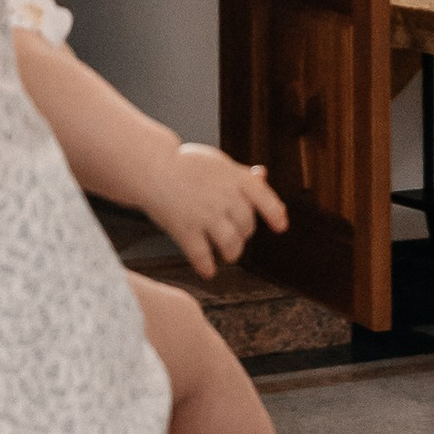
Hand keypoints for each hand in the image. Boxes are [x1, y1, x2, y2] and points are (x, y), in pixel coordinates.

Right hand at [143, 145, 286, 276]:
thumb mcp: (218, 163)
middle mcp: (224, 198)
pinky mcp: (185, 230)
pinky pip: (202, 256)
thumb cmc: (186, 164)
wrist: (153, 167)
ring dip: (232, 252)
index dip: (276, 214)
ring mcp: (205, 215)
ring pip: (231, 245)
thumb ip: (240, 173)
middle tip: (235, 233)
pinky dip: (207, 267)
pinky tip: (208, 270)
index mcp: (236, 179)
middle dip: (244, 233)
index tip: (281, 227)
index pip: (266, 199)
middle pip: (247, 226)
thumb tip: (263, 176)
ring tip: (228, 253)